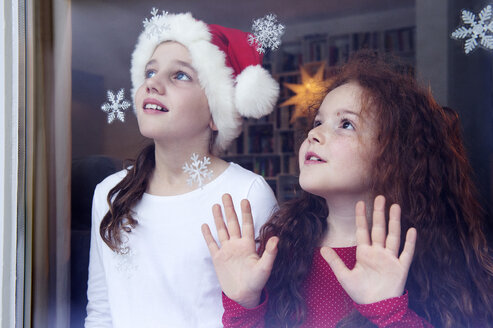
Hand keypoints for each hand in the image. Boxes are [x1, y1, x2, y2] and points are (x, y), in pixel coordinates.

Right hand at [201, 193, 278, 307]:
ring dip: (218, 218)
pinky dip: (208, 235)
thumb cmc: (257, 282)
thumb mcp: (265, 267)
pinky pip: (212, 244)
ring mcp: (226, 250)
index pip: (246, 224)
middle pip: (232, 223)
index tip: (244, 200)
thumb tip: (277, 238)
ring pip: (221, 230)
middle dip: (229, 209)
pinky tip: (204, 225)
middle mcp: (237, 245)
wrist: (244, 295)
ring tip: (215, 205)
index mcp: (248, 245)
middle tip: (226, 195)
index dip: (245, 212)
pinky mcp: (218, 259)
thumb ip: (270, 253)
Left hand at [320, 195, 416, 304]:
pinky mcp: (400, 268)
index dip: (361, 217)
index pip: (363, 230)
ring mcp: (390, 259)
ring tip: (395, 206)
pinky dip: (409, 242)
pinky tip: (411, 230)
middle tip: (380, 197)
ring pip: (393, 236)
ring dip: (394, 222)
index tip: (360, 202)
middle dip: (379, 213)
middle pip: (379, 229)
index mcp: (365, 253)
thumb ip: (334, 262)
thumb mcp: (344, 276)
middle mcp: (378, 252)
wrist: (375, 307)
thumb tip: (322, 248)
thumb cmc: (360, 292)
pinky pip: (406, 253)